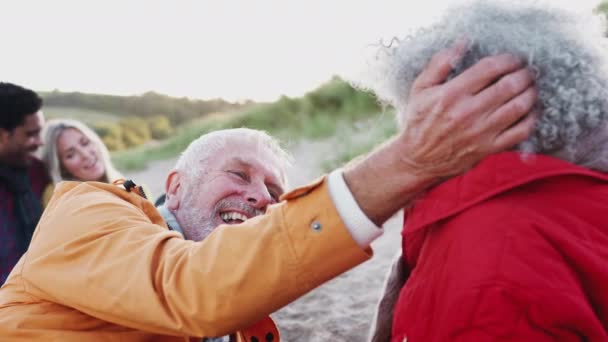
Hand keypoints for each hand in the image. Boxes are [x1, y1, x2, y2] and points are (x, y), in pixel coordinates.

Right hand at [343, 43, 536, 225]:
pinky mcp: (489, 148)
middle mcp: (468, 112)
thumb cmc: (418, 122)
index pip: (489, 68)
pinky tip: (529, 110)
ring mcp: (481, 132)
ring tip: (530, 87)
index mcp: (451, 94)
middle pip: (509, 85)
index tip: (513, 58)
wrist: (417, 160)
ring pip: (519, 106)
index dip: (508, 59)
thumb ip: (439, 64)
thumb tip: (462, 43)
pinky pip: (520, 131)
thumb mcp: (420, 88)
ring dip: (530, 93)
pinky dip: (531, 118)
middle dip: (524, 74)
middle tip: (526, 70)